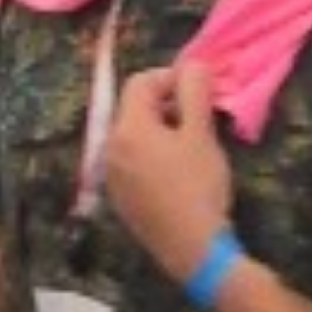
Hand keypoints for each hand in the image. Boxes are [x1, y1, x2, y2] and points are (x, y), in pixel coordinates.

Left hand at [91, 59, 235, 286]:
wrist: (192, 248)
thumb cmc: (198, 186)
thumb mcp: (201, 134)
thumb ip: (195, 92)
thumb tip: (193, 62)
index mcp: (127, 128)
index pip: (141, 82)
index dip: (171, 77)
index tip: (199, 90)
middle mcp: (110, 148)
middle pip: (134, 108)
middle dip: (165, 103)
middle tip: (198, 116)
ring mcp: (111, 175)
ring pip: (133, 135)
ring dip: (159, 129)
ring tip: (190, 143)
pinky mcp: (119, 197)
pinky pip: (132, 161)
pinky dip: (151, 154)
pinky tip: (177, 171)